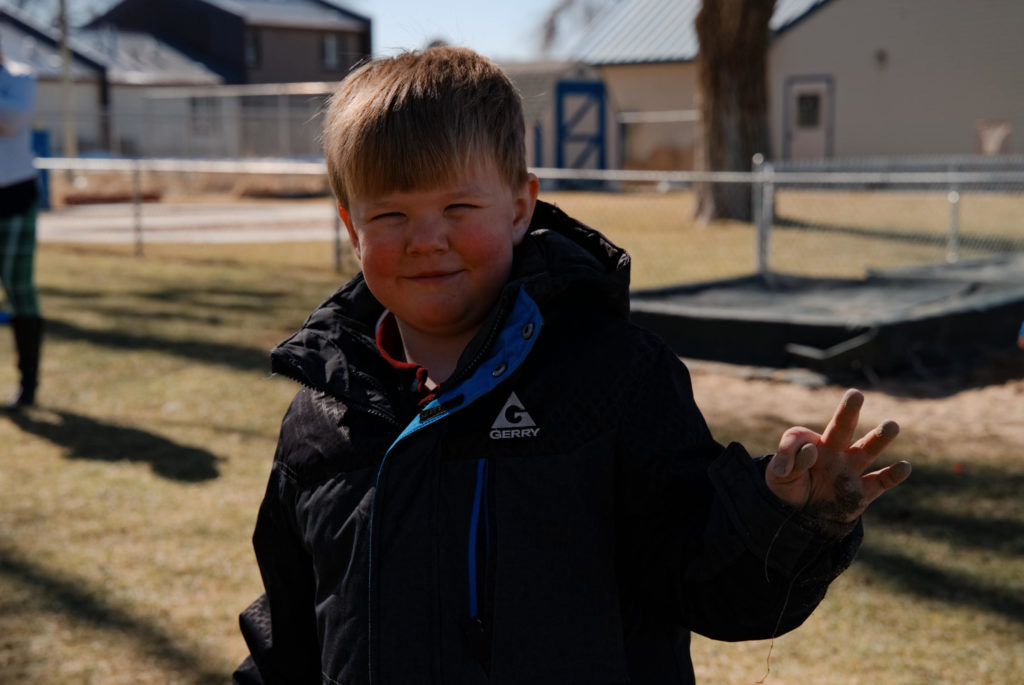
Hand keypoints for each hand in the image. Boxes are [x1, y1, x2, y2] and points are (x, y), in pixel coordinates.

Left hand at [766, 389, 910, 522]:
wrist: (800, 520)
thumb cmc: (787, 491)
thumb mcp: (777, 478)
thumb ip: (790, 462)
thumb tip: (812, 451)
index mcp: (808, 446)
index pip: (800, 437)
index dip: (790, 450)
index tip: (783, 470)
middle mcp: (832, 453)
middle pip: (841, 428)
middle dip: (847, 412)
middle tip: (855, 395)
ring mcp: (848, 471)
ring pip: (865, 450)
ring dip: (878, 438)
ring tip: (891, 425)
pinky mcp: (860, 493)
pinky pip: (879, 482)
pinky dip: (892, 476)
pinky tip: (904, 467)